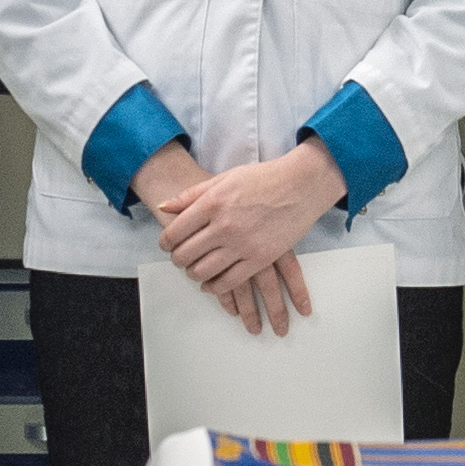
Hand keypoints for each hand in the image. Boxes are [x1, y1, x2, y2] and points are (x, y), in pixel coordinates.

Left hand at [153, 140, 349, 334]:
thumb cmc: (263, 178)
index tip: (167, 245)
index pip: (175, 232)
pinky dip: (214, 287)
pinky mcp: (260, 259)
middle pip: (185, 255)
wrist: (300, 186)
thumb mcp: (224, 178)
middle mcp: (224, 225)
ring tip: (194, 270)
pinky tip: (211, 284)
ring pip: (203, 272)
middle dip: (177, 260)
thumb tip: (164, 207)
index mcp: (212, 202)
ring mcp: (242, 244)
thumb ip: (192, 194)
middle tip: (179, 258)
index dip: (165, 242)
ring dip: (193, 274)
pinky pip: (229, 282)